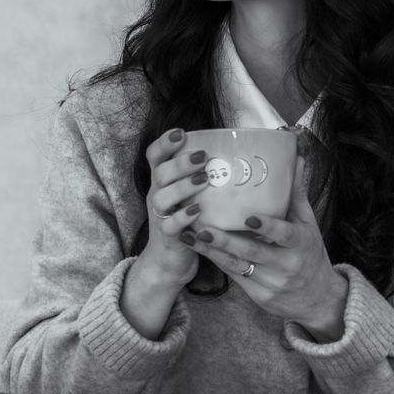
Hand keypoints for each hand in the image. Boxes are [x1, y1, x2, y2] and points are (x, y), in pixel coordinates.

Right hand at [140, 127, 212, 286]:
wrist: (169, 261)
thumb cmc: (188, 222)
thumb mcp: (189, 196)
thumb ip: (204, 176)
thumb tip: (239, 155)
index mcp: (163, 182)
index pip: (154, 156)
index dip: (164, 143)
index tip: (181, 132)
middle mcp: (157, 196)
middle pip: (159, 173)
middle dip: (180, 162)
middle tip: (202, 156)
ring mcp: (160, 216)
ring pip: (161, 198)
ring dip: (182, 186)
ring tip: (203, 179)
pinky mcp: (167, 237)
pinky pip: (169, 225)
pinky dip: (183, 217)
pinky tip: (198, 211)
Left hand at [182, 156, 348, 335]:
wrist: (317, 299)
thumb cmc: (310, 254)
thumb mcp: (308, 225)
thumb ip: (297, 193)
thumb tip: (294, 157)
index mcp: (300, 244)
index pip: (284, 235)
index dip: (267, 227)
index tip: (249, 217)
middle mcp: (285, 265)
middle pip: (251, 252)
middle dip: (224, 241)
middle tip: (201, 227)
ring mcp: (270, 282)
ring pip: (236, 266)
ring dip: (211, 251)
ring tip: (189, 236)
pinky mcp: (257, 295)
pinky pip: (233, 276)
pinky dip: (215, 261)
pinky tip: (197, 248)